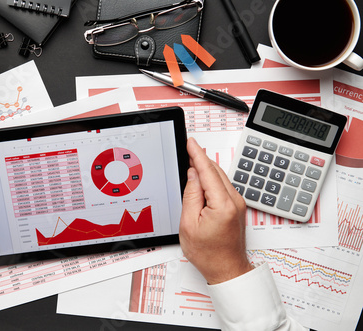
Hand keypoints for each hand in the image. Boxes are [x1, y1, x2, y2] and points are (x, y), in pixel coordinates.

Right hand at [179, 137, 252, 284]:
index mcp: (222, 205)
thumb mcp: (188, 224)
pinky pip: (223, 186)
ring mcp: (238, 204)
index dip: (197, 154)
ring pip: (220, 177)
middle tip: (187, 148)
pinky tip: (201, 178)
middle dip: (201, 158)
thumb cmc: (208, 253)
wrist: (226, 269)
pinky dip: (211, 178)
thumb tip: (192, 174)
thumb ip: (190, 195)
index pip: (207, 171)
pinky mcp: (237, 207)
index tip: (191, 142)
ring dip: (206, 168)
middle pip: (215, 171)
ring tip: (191, 161)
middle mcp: (234, 201)